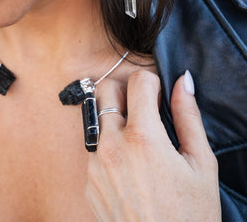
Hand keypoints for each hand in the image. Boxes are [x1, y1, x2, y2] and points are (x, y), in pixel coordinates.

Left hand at [86, 70, 220, 221]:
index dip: (152, 81)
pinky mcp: (88, 182)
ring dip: (114, 118)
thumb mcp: (200, 164)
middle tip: (144, 108)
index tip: (160, 95)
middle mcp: (111, 146)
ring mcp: (95, 164)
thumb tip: (183, 82)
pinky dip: (109, 145)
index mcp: (142, 137)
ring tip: (138, 140)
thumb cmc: (189, 216)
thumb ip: (188, 116)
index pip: (137, 81)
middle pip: (105, 89)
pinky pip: (93, 147)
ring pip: (96, 118)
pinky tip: (129, 165)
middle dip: (125, 90)